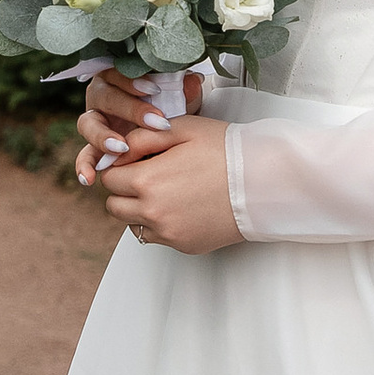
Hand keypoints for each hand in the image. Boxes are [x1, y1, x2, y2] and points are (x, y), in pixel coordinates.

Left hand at [74, 69, 241, 254]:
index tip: (136, 161)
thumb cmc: (227, 150)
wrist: (264, 182)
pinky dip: (159, 224)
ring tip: (164, 192)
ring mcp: (168, 233)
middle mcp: (152, 212)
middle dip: (124, 190)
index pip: (109, 178)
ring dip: (138, 209)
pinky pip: (156, 238)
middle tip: (148, 176)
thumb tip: (118, 149)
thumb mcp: (182, 128)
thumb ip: (143, 136)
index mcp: (147, 180)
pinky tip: (180, 206)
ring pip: (132, 225)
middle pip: (114, 205)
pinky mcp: (184, 245)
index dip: (120, 167)